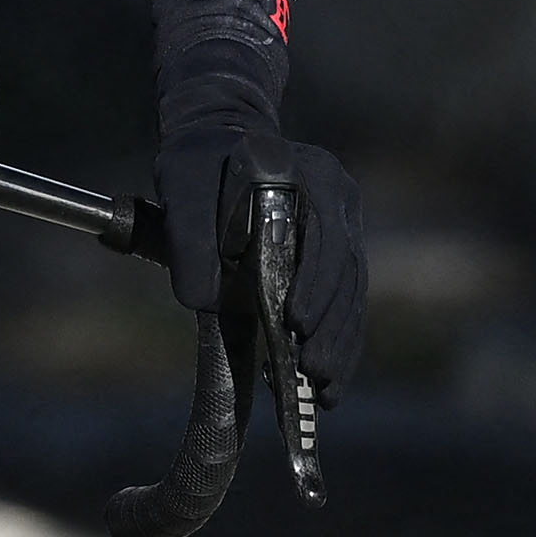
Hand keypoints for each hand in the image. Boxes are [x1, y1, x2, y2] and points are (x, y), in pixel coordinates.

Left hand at [153, 94, 367, 405]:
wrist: (217, 146)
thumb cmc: (200, 164)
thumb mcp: (183, 186)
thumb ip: (190, 238)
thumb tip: (202, 301)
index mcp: (311, 173)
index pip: (325, 232)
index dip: (315, 280)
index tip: (294, 321)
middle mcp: (338, 197)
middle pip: (346, 270)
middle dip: (330, 327)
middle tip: (312, 372)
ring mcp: (345, 224)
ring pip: (352, 292)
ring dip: (339, 344)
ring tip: (322, 390)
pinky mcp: (340, 252)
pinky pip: (347, 302)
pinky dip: (338, 342)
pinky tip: (326, 383)